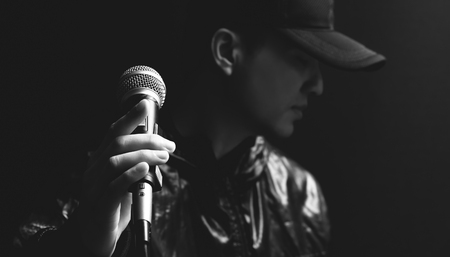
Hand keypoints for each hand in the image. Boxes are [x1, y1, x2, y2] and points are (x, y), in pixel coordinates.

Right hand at [78, 99, 174, 256]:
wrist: (95, 235)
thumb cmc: (113, 205)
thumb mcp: (124, 180)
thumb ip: (135, 164)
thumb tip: (158, 149)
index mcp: (100, 160)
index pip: (113, 132)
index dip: (129, 117)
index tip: (145, 105)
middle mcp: (94, 169)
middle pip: (117, 143)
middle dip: (147, 139)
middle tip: (169, 145)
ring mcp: (94, 187)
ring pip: (115, 161)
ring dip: (143, 155)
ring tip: (164, 157)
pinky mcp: (101, 205)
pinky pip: (114, 186)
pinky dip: (131, 174)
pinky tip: (145, 169)